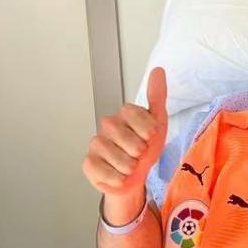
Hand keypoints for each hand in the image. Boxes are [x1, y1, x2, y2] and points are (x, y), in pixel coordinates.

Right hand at [83, 67, 167, 196]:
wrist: (136, 177)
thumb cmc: (146, 149)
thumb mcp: (159, 121)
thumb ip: (157, 96)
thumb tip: (157, 70)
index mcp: (124, 114)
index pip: (133, 114)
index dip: (147, 130)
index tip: (150, 136)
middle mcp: (107, 125)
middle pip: (127, 137)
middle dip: (139, 150)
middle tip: (138, 153)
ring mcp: (96, 143)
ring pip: (117, 157)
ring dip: (129, 166)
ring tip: (129, 165)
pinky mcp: (89, 163)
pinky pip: (104, 171)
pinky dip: (117, 177)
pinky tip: (118, 175)